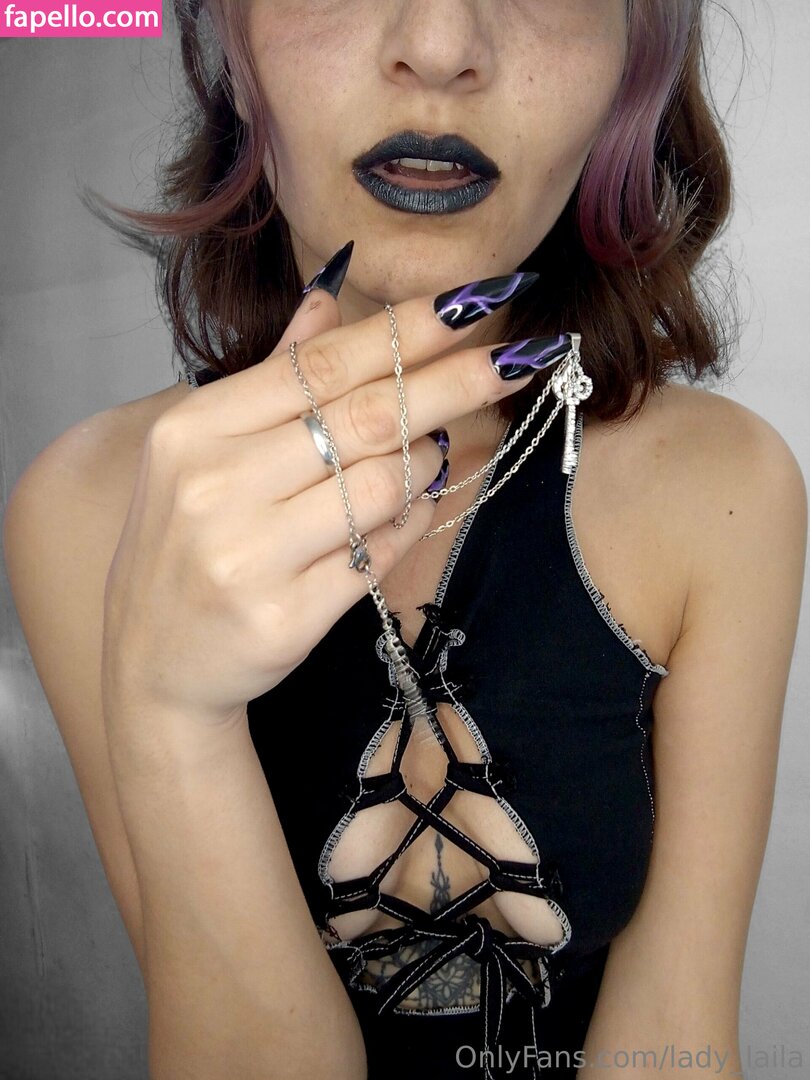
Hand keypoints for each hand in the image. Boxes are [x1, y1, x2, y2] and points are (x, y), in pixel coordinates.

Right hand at [101, 262, 539, 726]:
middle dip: (453, 383)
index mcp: (196, 429)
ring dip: (426, 463)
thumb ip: (272, 373)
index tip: (471, 303)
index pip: (321, 364)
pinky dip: (411, 524)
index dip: (406, 331)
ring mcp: (250, 556)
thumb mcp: (204, 449)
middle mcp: (216, 486)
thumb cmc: (187, 543)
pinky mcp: (286, 616)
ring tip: (431, 454)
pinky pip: (379, 554)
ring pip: (382, 485)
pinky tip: (416, 507)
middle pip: (364, 417)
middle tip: (514, 361)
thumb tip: (330, 293)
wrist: (157, 660)